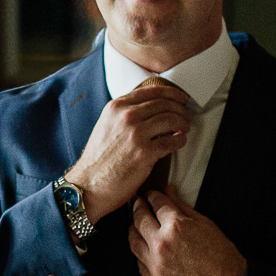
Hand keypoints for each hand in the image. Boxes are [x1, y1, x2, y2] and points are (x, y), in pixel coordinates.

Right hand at [63, 80, 190, 222]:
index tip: (181, 98)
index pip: (151, 91)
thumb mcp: (107, 125)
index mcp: (116, 107)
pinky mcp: (144, 153)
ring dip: (183, 123)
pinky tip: (180, 142)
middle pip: (164, 104)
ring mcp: (135, 134)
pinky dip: (180, 140)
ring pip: (171, 119)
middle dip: (180, 109)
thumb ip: (125, 114)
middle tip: (186, 116)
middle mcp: (126, 116)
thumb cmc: (99, 159)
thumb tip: (152, 108)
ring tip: (184, 129)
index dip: (171, 93)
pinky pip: (172, 141)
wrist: (88, 184)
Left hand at [129, 189, 246, 275]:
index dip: (152, 196)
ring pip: (134, 241)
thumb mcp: (206, 225)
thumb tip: (168, 191)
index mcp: (176, 226)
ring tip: (136, 224)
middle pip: (139, 219)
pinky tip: (144, 248)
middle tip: (137, 203)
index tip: (150, 194)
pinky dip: (141, 253)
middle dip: (138, 207)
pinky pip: (139, 263)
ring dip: (134, 229)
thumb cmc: (223, 257)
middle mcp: (161, 244)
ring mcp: (155, 265)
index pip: (156, 203)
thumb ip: (183, 207)